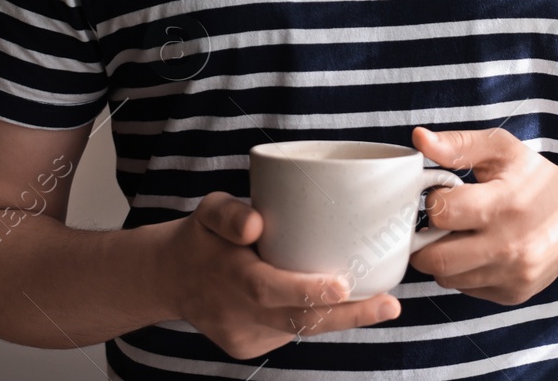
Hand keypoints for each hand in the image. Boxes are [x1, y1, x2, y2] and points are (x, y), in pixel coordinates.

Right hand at [165, 192, 401, 359]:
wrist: (168, 279)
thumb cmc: (201, 237)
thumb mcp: (207, 211)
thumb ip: (228, 214)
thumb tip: (257, 223)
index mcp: (227, 275)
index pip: (269, 288)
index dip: (307, 290)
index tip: (343, 284)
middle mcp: (237, 312)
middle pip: (297, 321)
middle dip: (348, 316)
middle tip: (389, 304)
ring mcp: (243, 335)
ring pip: (298, 330)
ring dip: (341, 318)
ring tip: (383, 304)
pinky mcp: (248, 346)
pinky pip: (289, 332)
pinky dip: (313, 317)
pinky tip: (335, 300)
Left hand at [408, 126, 557, 305]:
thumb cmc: (536, 179)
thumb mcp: (502, 149)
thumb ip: (458, 144)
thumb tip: (420, 139)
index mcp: (506, 204)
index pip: (442, 212)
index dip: (433, 201)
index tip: (442, 195)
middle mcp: (512, 245)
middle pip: (437, 258)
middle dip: (425, 239)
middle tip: (435, 223)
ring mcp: (513, 274)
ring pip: (447, 278)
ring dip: (441, 257)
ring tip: (457, 234)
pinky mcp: (514, 293)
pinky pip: (466, 289)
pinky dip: (462, 272)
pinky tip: (477, 250)